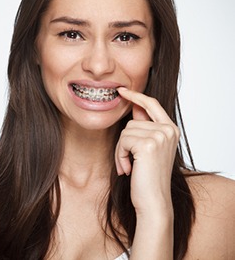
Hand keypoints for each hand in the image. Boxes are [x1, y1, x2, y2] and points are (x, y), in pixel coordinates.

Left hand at [115, 87, 178, 215]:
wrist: (153, 201)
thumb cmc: (148, 176)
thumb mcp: (149, 148)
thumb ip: (144, 127)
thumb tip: (134, 106)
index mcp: (171, 129)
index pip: (151, 104)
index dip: (136, 96)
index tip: (122, 90)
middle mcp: (168, 130)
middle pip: (131, 122)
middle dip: (124, 142)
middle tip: (129, 161)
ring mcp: (160, 135)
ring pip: (125, 132)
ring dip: (121, 150)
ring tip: (130, 166)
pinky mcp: (148, 144)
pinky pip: (122, 141)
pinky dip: (120, 155)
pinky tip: (128, 169)